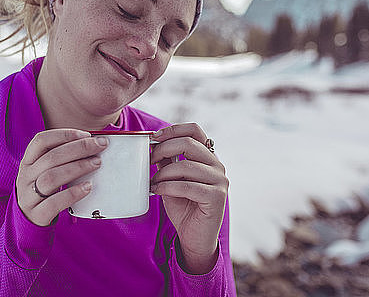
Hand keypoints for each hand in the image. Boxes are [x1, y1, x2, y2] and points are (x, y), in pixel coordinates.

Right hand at [16, 129, 108, 226]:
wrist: (28, 221)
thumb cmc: (45, 190)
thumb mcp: (46, 171)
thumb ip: (63, 158)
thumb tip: (94, 142)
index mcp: (28, 161)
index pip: (41, 140)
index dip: (64, 134)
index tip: (87, 134)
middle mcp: (25, 176)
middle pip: (51, 157)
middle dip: (79, 148)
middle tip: (100, 145)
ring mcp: (28, 196)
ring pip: (51, 178)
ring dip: (77, 168)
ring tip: (97, 163)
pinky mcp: (37, 214)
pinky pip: (54, 203)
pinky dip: (72, 193)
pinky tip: (88, 187)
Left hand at [150, 123, 228, 273]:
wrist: (195, 239)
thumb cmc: (184, 208)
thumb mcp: (171, 179)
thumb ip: (167, 162)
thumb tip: (153, 143)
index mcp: (207, 157)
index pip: (194, 130)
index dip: (172, 129)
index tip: (153, 137)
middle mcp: (217, 165)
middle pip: (188, 143)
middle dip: (163, 148)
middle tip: (149, 160)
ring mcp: (220, 181)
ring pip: (185, 165)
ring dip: (163, 173)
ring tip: (153, 182)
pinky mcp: (217, 196)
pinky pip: (187, 185)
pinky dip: (167, 187)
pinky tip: (156, 191)